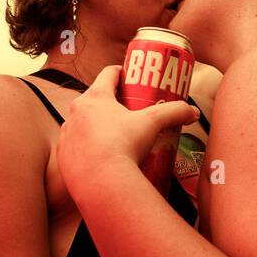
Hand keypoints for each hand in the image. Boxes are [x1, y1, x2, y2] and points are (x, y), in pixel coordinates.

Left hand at [56, 65, 197, 198]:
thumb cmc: (124, 146)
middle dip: (111, 102)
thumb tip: (193, 112)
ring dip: (95, 125)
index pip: (108, 74)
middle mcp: (76, 111)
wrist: (101, 183)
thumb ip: (174, 113)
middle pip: (94, 98)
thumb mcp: (152, 124)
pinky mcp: (62, 156)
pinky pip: (74, 145)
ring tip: (115, 136)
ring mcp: (67, 134)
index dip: (122, 73)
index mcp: (95, 97)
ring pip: (82, 122)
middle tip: (130, 110)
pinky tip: (100, 156)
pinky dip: (86, 147)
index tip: (132, 78)